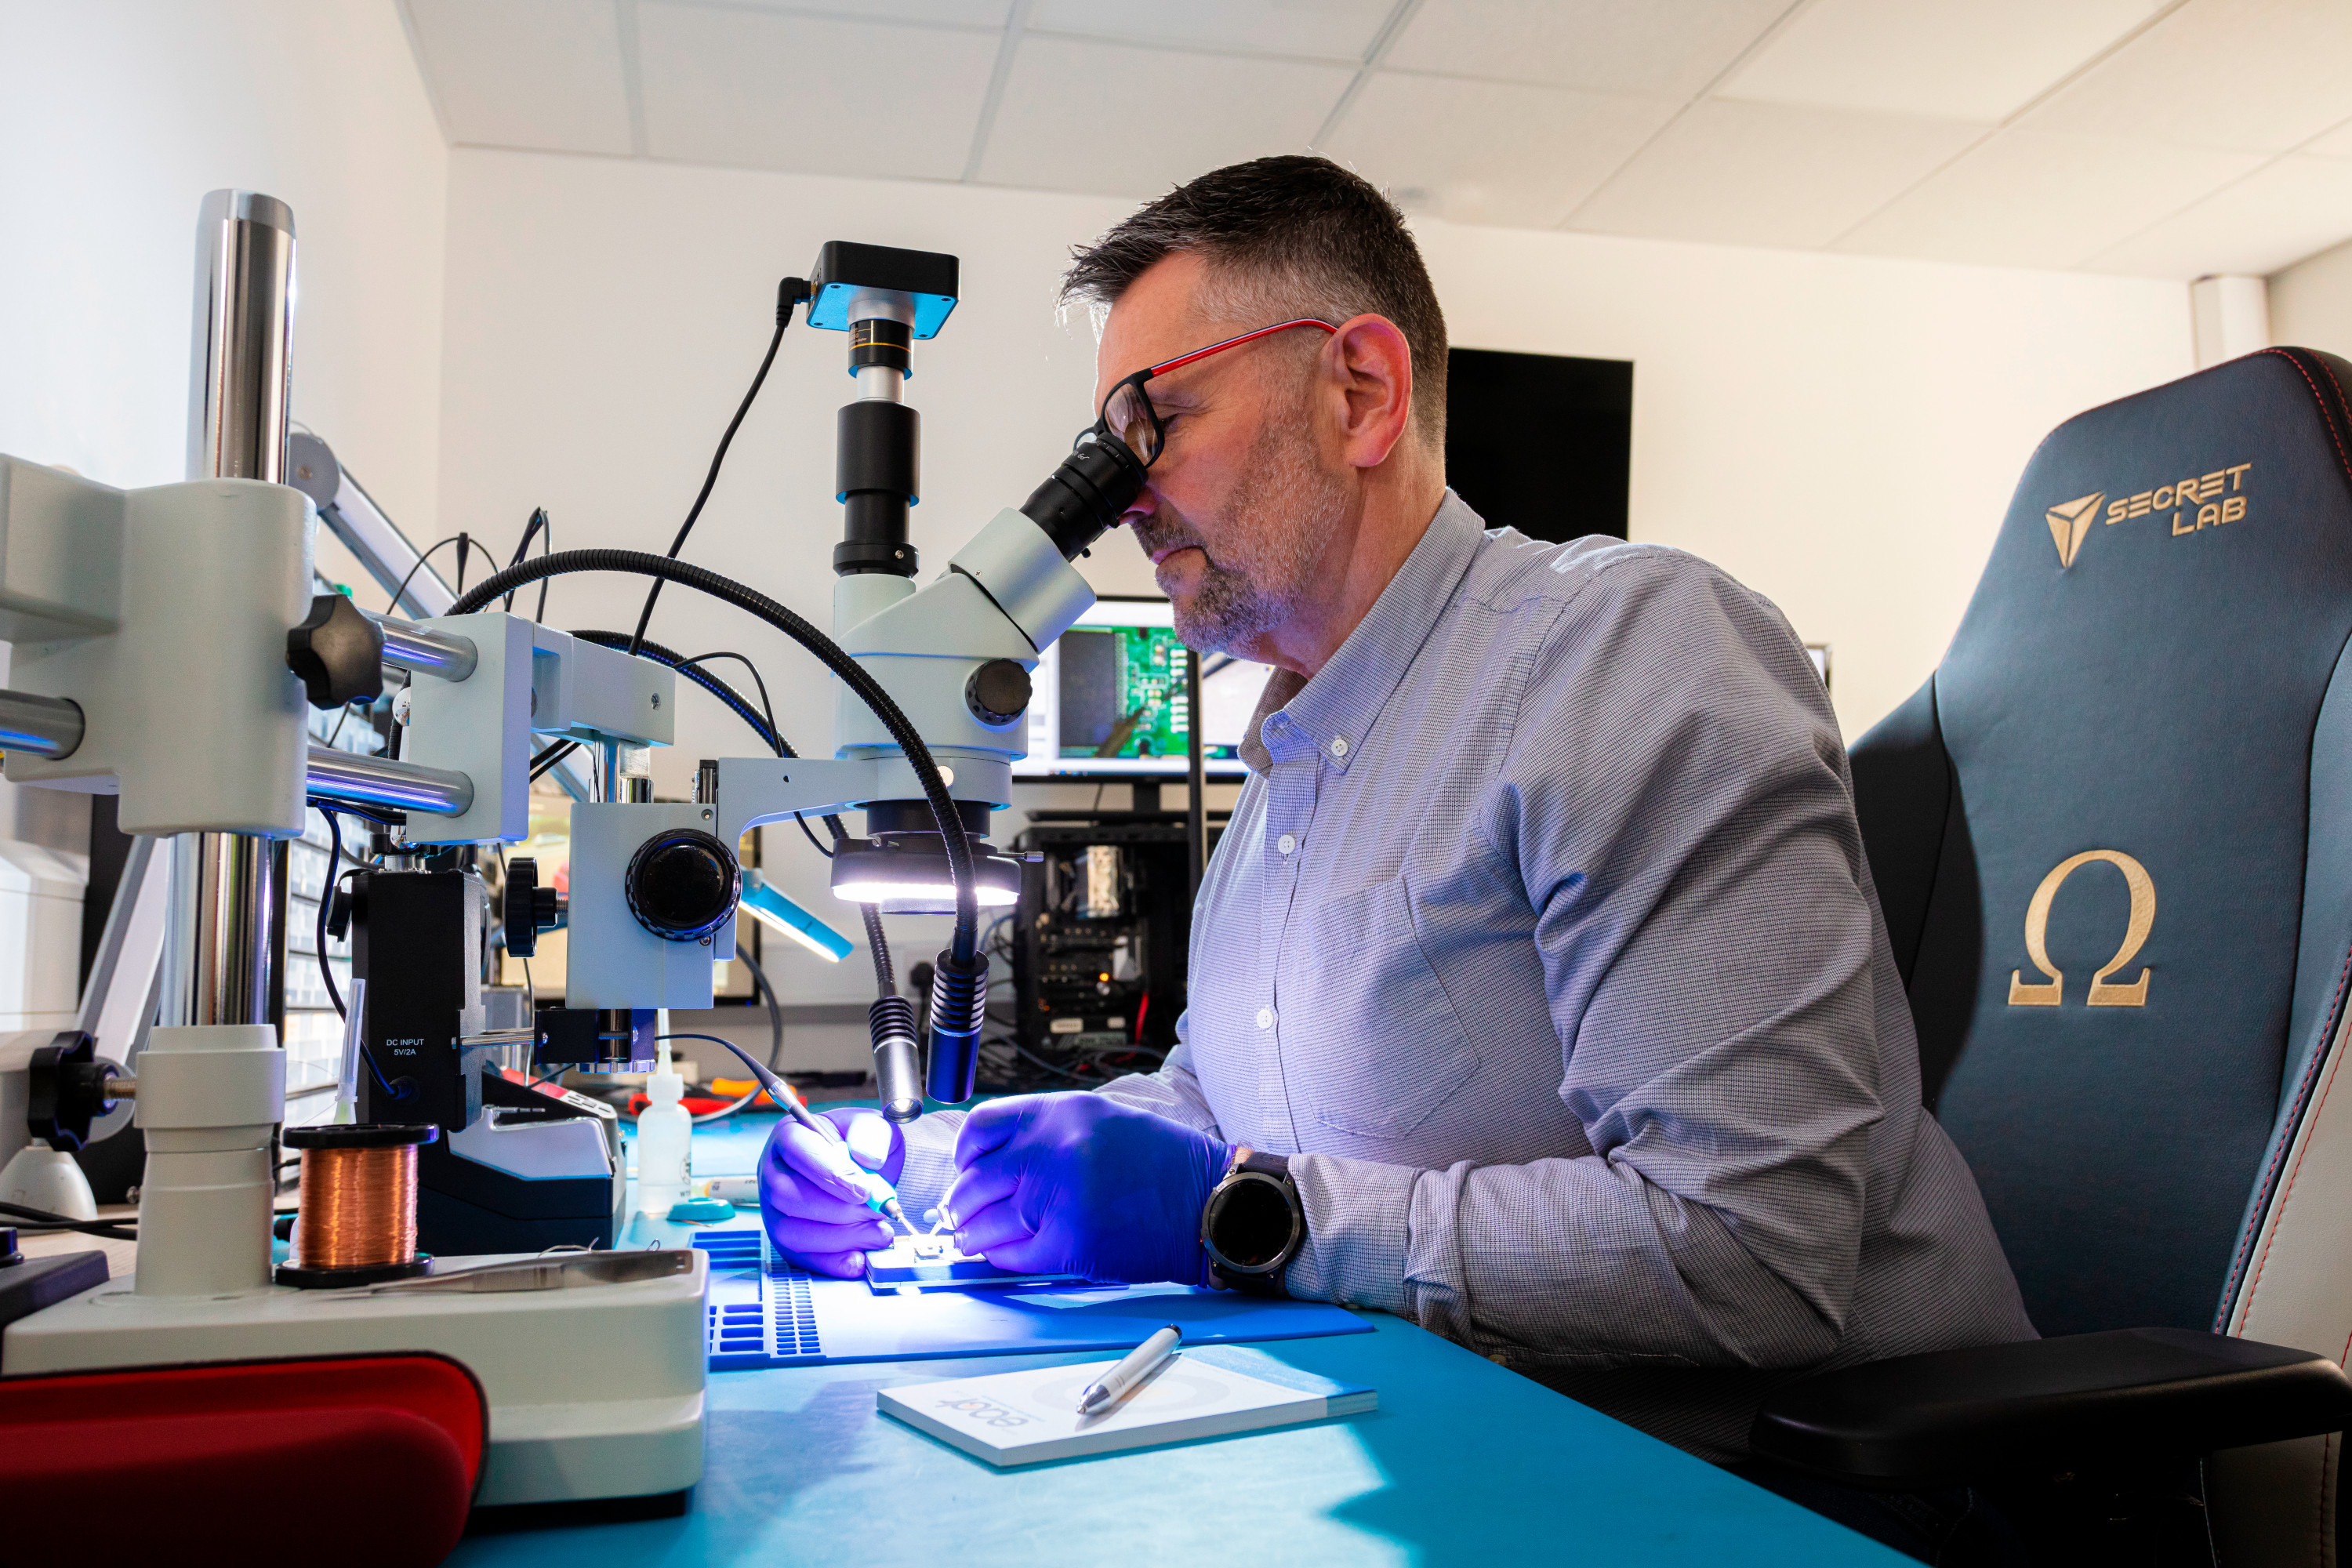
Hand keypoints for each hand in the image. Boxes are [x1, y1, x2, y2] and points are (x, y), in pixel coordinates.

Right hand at [758, 1108, 904, 1277]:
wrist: (863, 1171)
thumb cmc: (859, 1145)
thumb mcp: (873, 1126)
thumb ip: (873, 1134)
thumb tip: (868, 1158)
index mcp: (790, 1135)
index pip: (797, 1150)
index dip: (828, 1171)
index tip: (864, 1189)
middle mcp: (773, 1172)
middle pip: (786, 1195)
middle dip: (838, 1209)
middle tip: (875, 1211)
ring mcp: (774, 1209)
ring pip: (790, 1231)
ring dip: (839, 1237)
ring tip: (877, 1232)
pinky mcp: (785, 1239)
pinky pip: (800, 1257)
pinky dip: (831, 1262)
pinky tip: (858, 1258)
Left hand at [943, 1093, 1228, 1284]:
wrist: (1207, 1202)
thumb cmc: (1161, 1163)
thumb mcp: (1100, 1120)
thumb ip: (1047, 1132)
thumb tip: (994, 1159)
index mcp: (1059, 1113)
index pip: (981, 1128)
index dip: (966, 1154)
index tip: (967, 1168)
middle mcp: (1052, 1150)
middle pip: (976, 1180)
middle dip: (961, 1203)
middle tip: (960, 1214)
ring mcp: (1058, 1198)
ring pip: (986, 1222)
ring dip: (973, 1235)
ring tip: (972, 1239)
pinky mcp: (1069, 1244)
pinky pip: (1013, 1255)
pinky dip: (1002, 1257)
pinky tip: (1005, 1253)